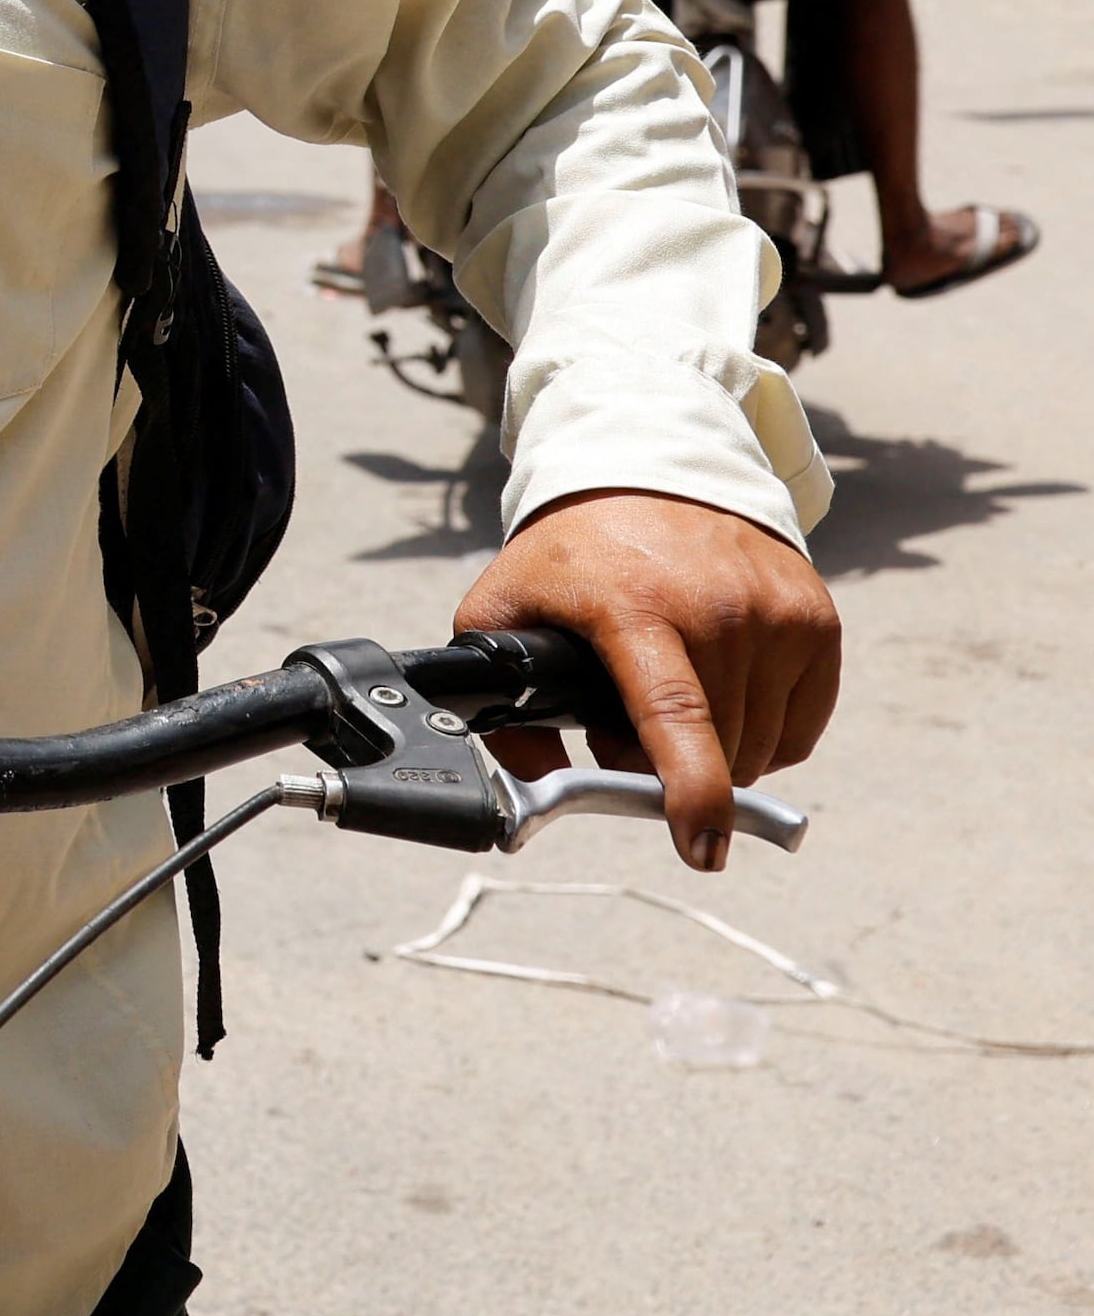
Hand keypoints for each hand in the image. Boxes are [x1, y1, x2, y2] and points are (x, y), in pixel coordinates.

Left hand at [455, 489, 837, 871]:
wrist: (653, 468)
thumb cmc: (577, 550)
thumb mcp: (507, 604)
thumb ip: (498, 697)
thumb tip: (529, 781)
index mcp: (638, 608)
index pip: (677, 716)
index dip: (690, 792)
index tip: (699, 847)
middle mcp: (720, 610)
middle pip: (719, 751)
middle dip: (672, 767)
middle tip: (626, 725)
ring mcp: (777, 614)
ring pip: (761, 749)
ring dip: (718, 754)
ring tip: (671, 698)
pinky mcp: (818, 619)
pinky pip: (799, 726)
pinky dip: (762, 733)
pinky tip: (720, 693)